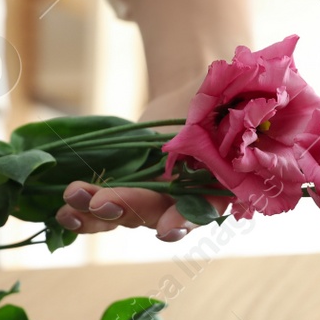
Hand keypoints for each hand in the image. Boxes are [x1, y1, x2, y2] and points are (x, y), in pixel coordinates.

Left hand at [54, 0, 258, 241]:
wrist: (203, 89)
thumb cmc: (232, 92)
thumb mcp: (241, 95)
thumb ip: (245, 106)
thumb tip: (256, 102)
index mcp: (223, 182)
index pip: (206, 208)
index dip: (187, 219)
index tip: (168, 230)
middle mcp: (190, 198)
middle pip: (157, 213)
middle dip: (128, 209)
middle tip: (102, 202)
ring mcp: (158, 198)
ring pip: (126, 216)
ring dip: (97, 213)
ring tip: (70, 203)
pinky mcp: (131, 189)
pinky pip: (107, 207)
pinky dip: (84, 209)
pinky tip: (63, 207)